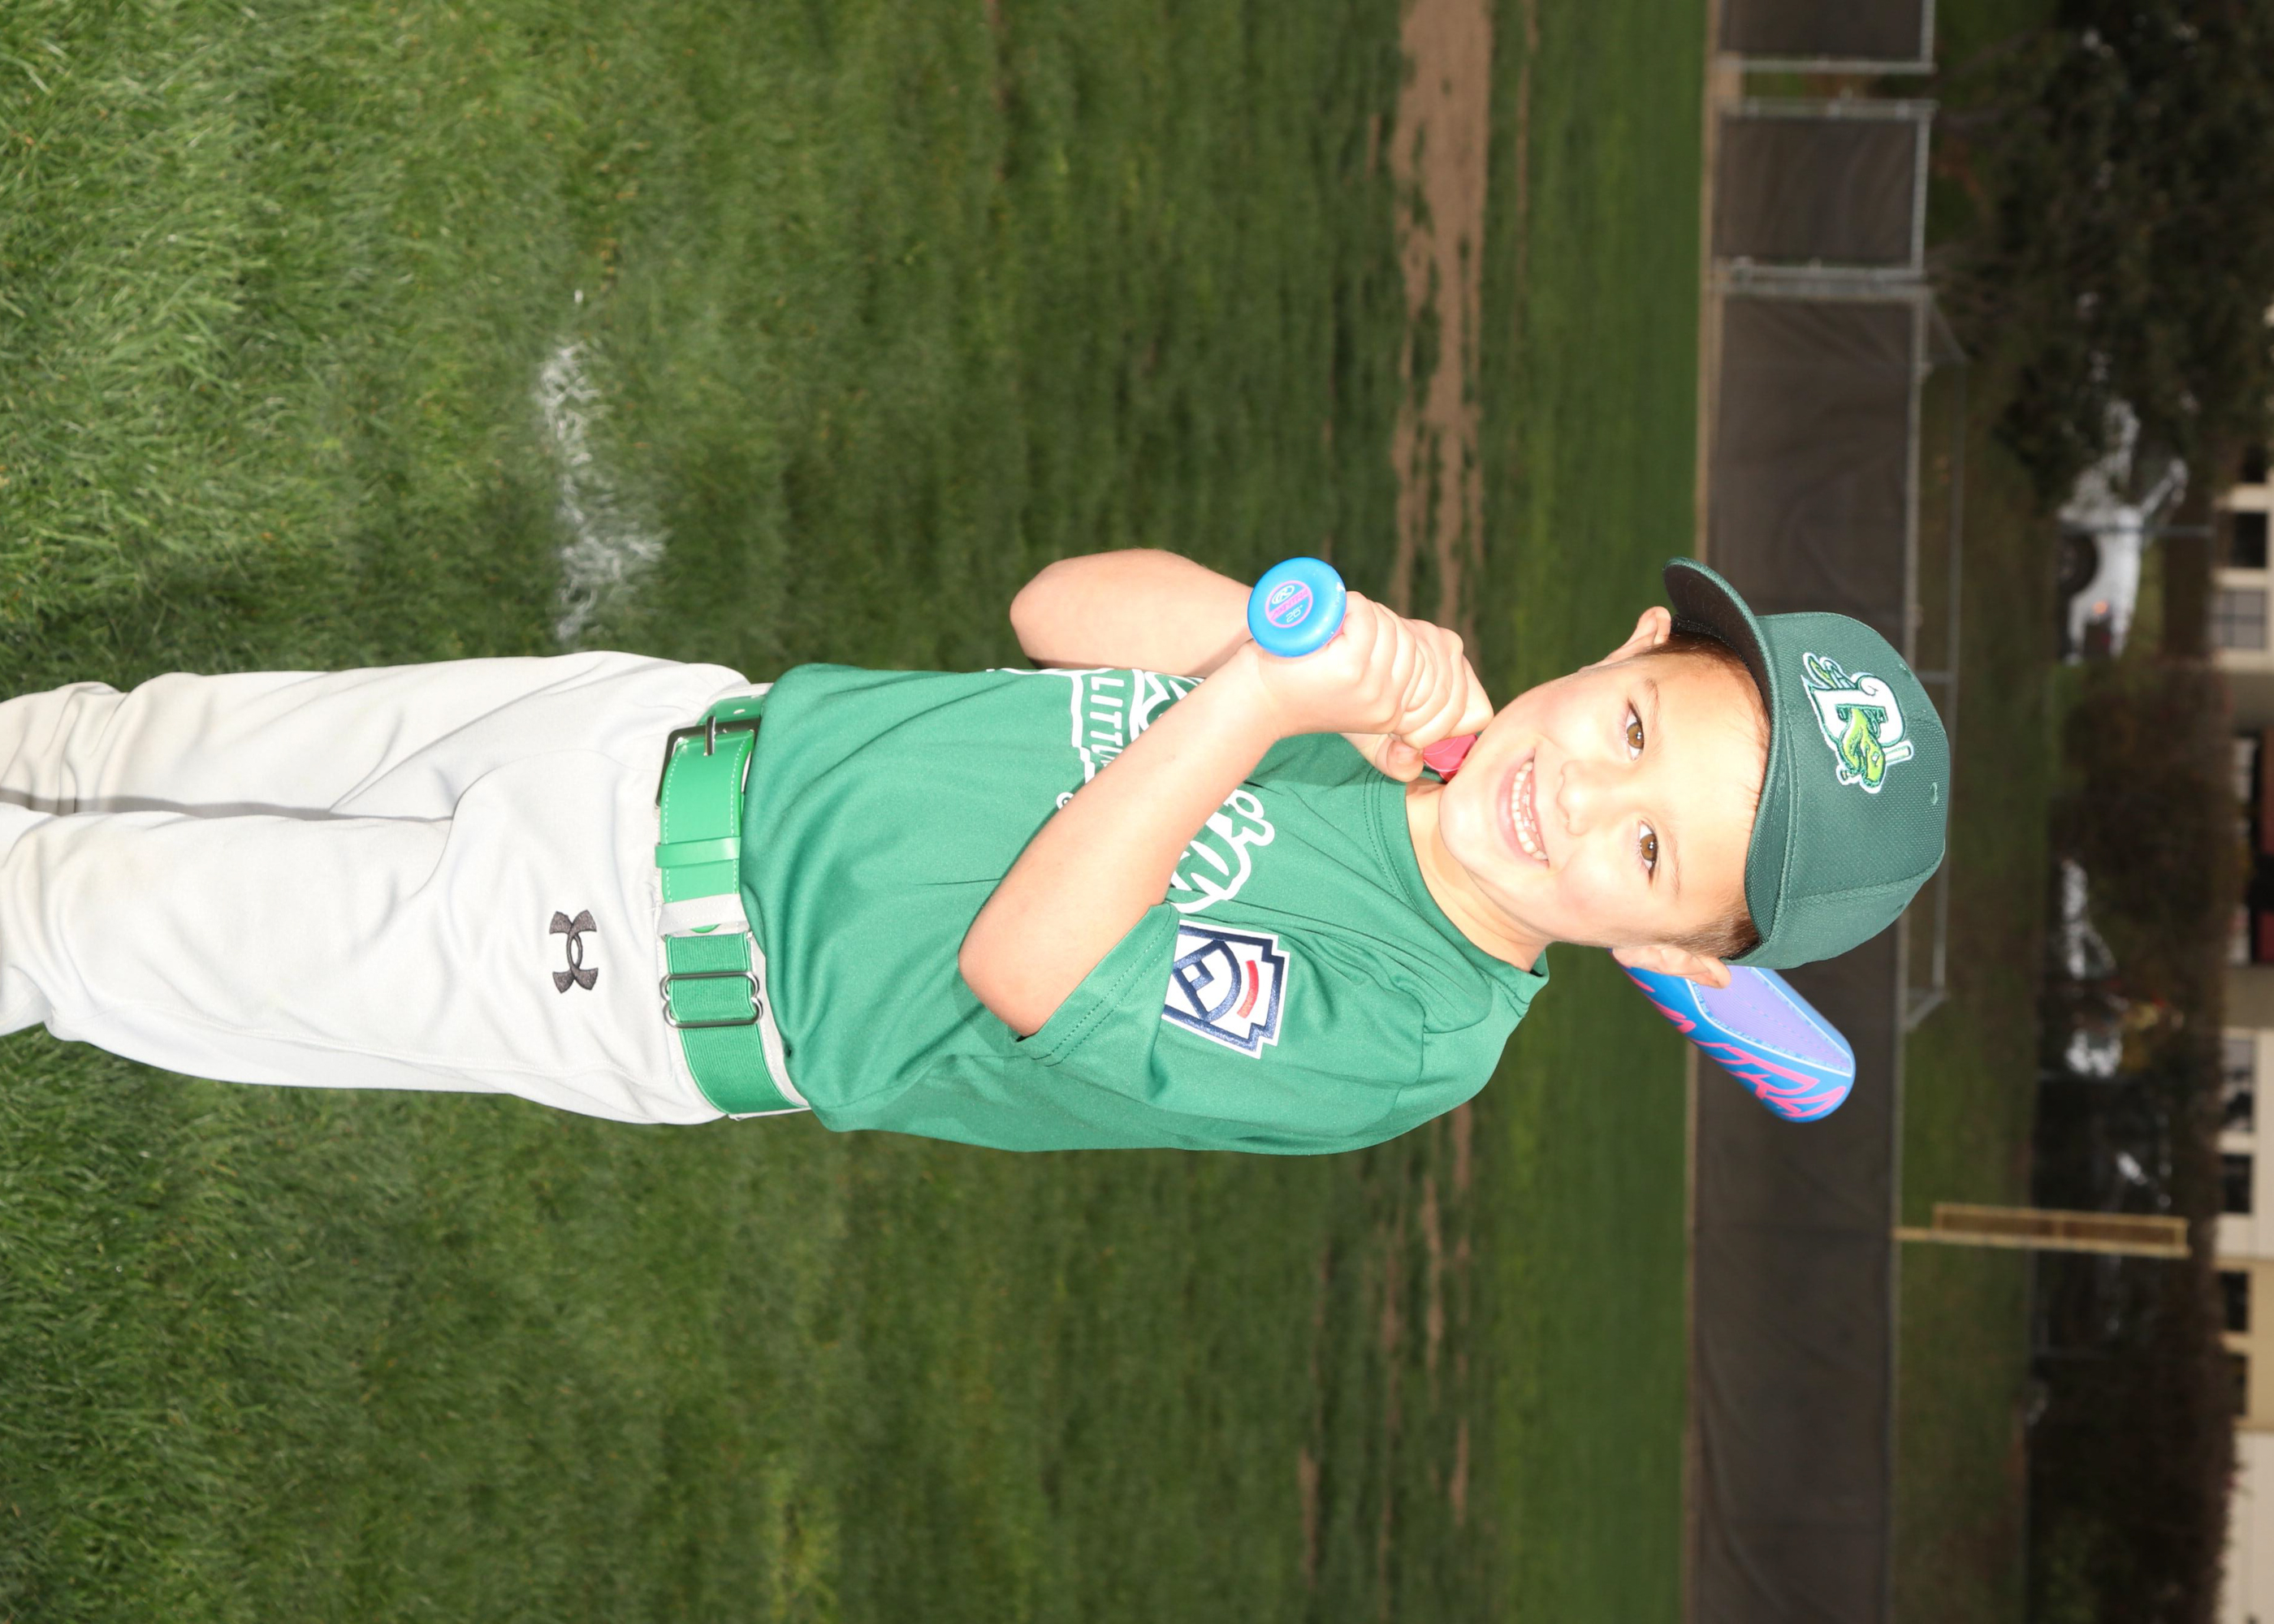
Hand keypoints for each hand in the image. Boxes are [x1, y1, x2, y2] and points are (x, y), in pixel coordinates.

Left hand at [1239, 594, 1492, 775]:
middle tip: (1355, 631)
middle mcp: (1389, 709)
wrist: (1254, 695)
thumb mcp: (1360, 706)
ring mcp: (1372, 690)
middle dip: (1396, 629)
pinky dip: (1355, 609)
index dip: (1438, 659)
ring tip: (1342, 627)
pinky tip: (1336, 619)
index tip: (1392, 648)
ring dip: (1372, 616)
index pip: (1457, 684)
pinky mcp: (1351, 669)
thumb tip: (1451, 734)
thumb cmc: (1303, 688)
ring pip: (1396, 630)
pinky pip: (1370, 621)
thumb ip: (1403, 716)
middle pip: (1427, 647)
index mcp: (1396, 719)